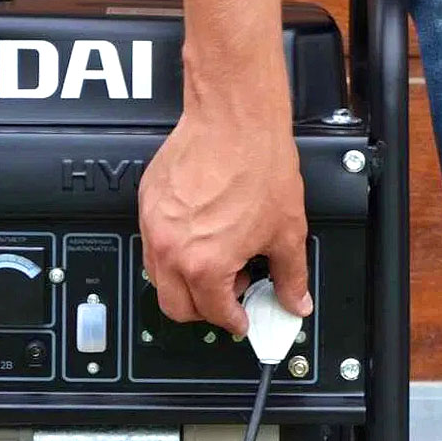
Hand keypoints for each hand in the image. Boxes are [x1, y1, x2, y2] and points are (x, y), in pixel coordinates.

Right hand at [138, 70, 312, 335]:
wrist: (235, 119)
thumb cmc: (258, 166)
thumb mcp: (287, 232)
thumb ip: (290, 276)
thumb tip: (295, 301)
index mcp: (205, 264)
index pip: (213, 313)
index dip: (234, 321)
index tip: (242, 320)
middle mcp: (171, 249)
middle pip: (175, 307)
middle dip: (203, 311)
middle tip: (229, 298)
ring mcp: (153, 225)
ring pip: (158, 277)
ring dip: (185, 283)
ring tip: (219, 262)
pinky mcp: (146, 202)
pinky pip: (153, 243)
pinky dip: (173, 252)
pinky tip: (203, 236)